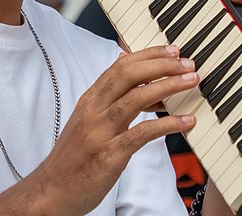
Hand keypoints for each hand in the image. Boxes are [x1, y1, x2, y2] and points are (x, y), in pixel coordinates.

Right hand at [0, 45, 199, 214]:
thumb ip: (107, 95)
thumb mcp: (87, 119)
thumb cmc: (73, 157)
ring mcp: (100, 132)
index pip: (120, 66)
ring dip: (166, 86)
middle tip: (186, 62)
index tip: (171, 50)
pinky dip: (166, 125)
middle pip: (127, 75)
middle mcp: (93, 110)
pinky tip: (185, 122)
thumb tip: (124, 64)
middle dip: (160, 64)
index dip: (148, 55)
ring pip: (135, 98)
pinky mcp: (109, 156)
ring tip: (190, 81)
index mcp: (90, 100)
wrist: (51, 190)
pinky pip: (141, 134)